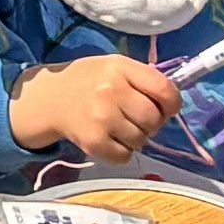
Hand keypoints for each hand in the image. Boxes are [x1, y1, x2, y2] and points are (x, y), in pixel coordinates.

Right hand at [8, 54, 180, 161]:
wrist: (50, 99)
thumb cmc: (90, 81)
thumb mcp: (115, 67)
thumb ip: (143, 79)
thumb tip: (172, 103)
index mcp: (119, 67)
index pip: (164, 89)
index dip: (172, 102)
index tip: (167, 107)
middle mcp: (110, 91)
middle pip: (154, 119)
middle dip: (152, 123)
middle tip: (138, 118)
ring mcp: (101, 118)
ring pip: (141, 140)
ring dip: (136, 137)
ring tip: (119, 127)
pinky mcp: (93, 142)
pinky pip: (125, 156)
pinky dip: (122, 151)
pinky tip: (110, 138)